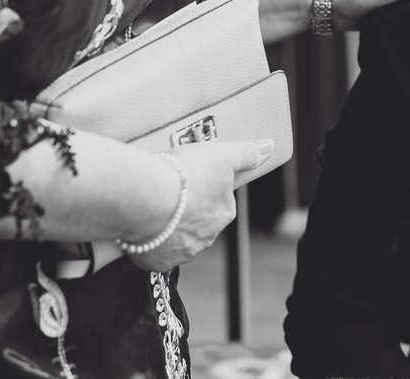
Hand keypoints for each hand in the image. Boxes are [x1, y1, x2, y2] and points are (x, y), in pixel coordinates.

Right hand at [128, 138, 272, 271]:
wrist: (145, 199)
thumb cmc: (185, 175)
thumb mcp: (222, 155)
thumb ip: (246, 154)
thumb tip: (269, 147)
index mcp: (223, 214)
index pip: (219, 202)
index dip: (204, 188)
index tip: (189, 179)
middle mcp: (205, 238)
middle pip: (197, 222)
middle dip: (186, 210)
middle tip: (168, 191)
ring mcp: (179, 252)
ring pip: (175, 238)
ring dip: (166, 226)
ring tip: (151, 207)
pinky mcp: (154, 261)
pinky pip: (151, 252)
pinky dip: (147, 242)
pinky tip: (141, 226)